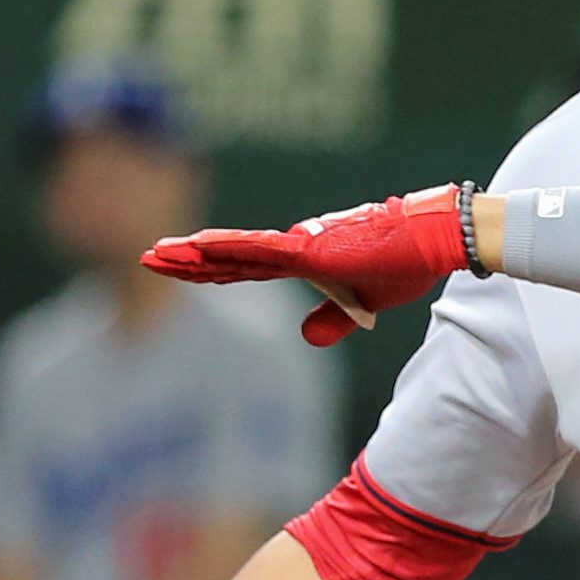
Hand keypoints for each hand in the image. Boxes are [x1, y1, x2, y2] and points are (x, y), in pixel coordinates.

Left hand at [146, 184, 474, 346]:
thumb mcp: (363, 305)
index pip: (243, 266)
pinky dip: (223, 249)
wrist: (430, 242)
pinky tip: (195, 247)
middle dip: (186, 260)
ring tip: (155, 253)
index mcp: (302, 259)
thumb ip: (332, 320)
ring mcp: (296, 245)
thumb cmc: (404, 265)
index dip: (209, 269)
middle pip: (228, 257)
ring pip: (233, 251)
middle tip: (148, 256)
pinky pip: (256, 251)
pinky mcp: (306, 250)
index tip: (178, 267)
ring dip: (193, 254)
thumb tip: (306, 337)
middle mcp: (292, 247)